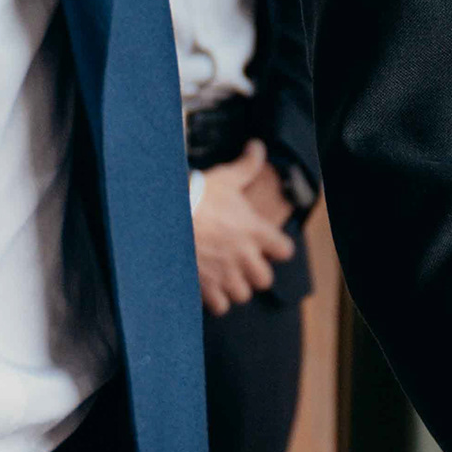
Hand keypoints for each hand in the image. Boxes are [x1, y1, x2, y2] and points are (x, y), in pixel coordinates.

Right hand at [191, 141, 295, 312]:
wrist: (165, 217)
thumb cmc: (198, 196)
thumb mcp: (225, 178)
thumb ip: (246, 165)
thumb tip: (257, 145)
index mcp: (255, 231)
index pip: (285, 250)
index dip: (278, 248)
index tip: (267, 244)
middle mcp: (245, 256)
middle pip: (264, 279)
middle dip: (255, 273)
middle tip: (243, 263)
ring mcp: (225, 274)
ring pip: (242, 295)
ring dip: (235, 288)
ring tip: (225, 275)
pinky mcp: (206, 287)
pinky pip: (220, 306)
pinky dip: (215, 300)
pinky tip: (208, 286)